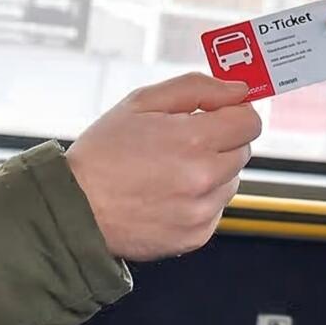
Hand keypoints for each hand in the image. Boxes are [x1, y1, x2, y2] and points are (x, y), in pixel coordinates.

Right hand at [65, 73, 261, 259]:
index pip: (250, 121)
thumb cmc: (102, 155)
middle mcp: (203, 178)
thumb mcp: (141, 103)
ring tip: (170, 171)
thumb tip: (237, 88)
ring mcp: (201, 211)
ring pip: (231, 181)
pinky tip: (168, 194)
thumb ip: (197, 88)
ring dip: (212, 172)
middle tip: (183, 142)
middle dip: (220, 141)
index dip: (235, 113)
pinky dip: (200, 200)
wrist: (75, 208)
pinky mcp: (195, 236)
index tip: (221, 114)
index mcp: (193, 140)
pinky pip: (216, 209)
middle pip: (243, 150)